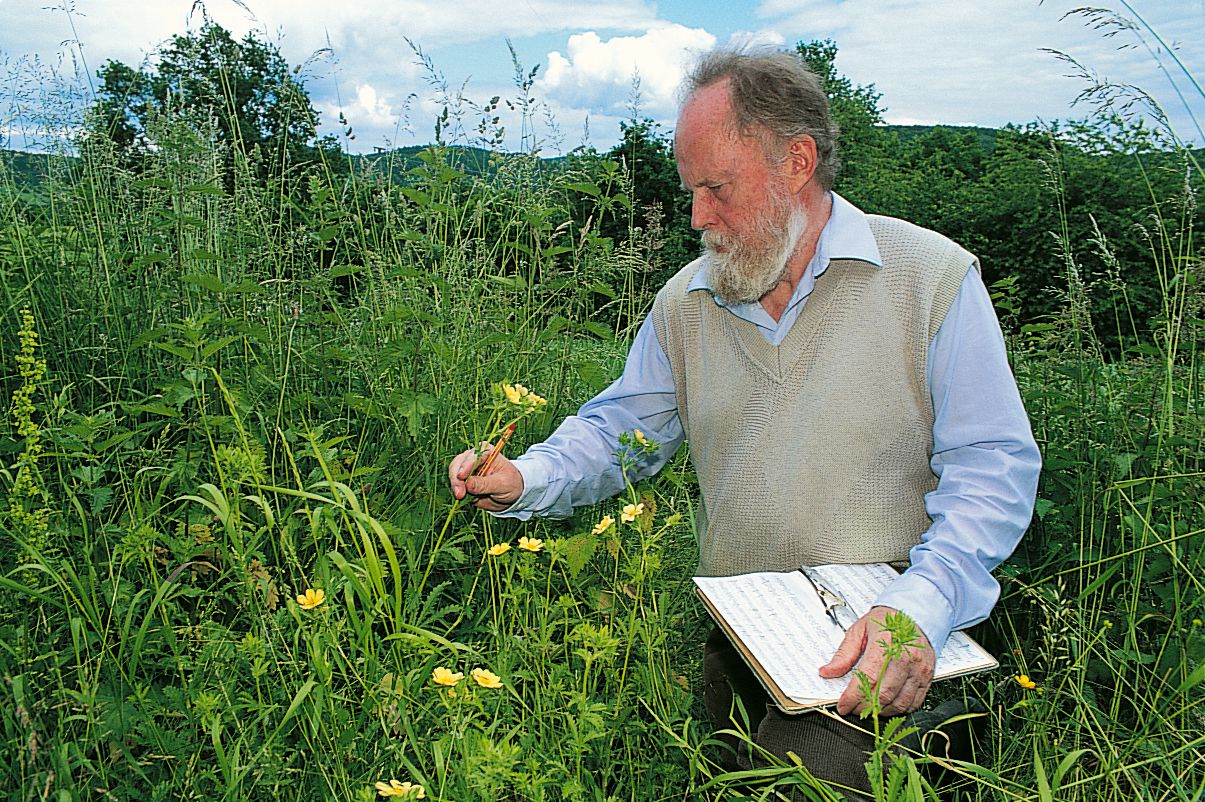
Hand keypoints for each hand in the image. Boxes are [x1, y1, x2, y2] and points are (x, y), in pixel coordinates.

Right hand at [448, 444, 523, 511]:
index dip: (465, 466)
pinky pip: (455, 486)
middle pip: (458, 464)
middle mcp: (473, 458)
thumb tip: (467, 484)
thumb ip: (484, 484)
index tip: (461, 477)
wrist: (511, 494)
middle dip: (457, 479)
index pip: (473, 456)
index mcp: (486, 452)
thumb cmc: (511, 484)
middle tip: (459, 494)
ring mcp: (466, 470)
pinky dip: (457, 492)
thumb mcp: (502, 484)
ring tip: (461, 497)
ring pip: (454, 475)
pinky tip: (463, 498)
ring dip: (455, 486)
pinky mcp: (463, 481)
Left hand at [819, 606, 934, 716]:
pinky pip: (914, 703)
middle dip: (864, 707)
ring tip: (868, 707)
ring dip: (880, 711)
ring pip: (899, 703)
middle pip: (883, 694)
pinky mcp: (927, 677)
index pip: (868, 678)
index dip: (853, 697)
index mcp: (886, 643)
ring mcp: (919, 669)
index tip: (843, 705)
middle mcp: (905, 657)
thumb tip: (827, 672)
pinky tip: (886, 705)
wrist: (916, 615)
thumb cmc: (887, 622)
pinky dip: (898, 709)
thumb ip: (843, 654)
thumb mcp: (859, 631)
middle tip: (853, 708)